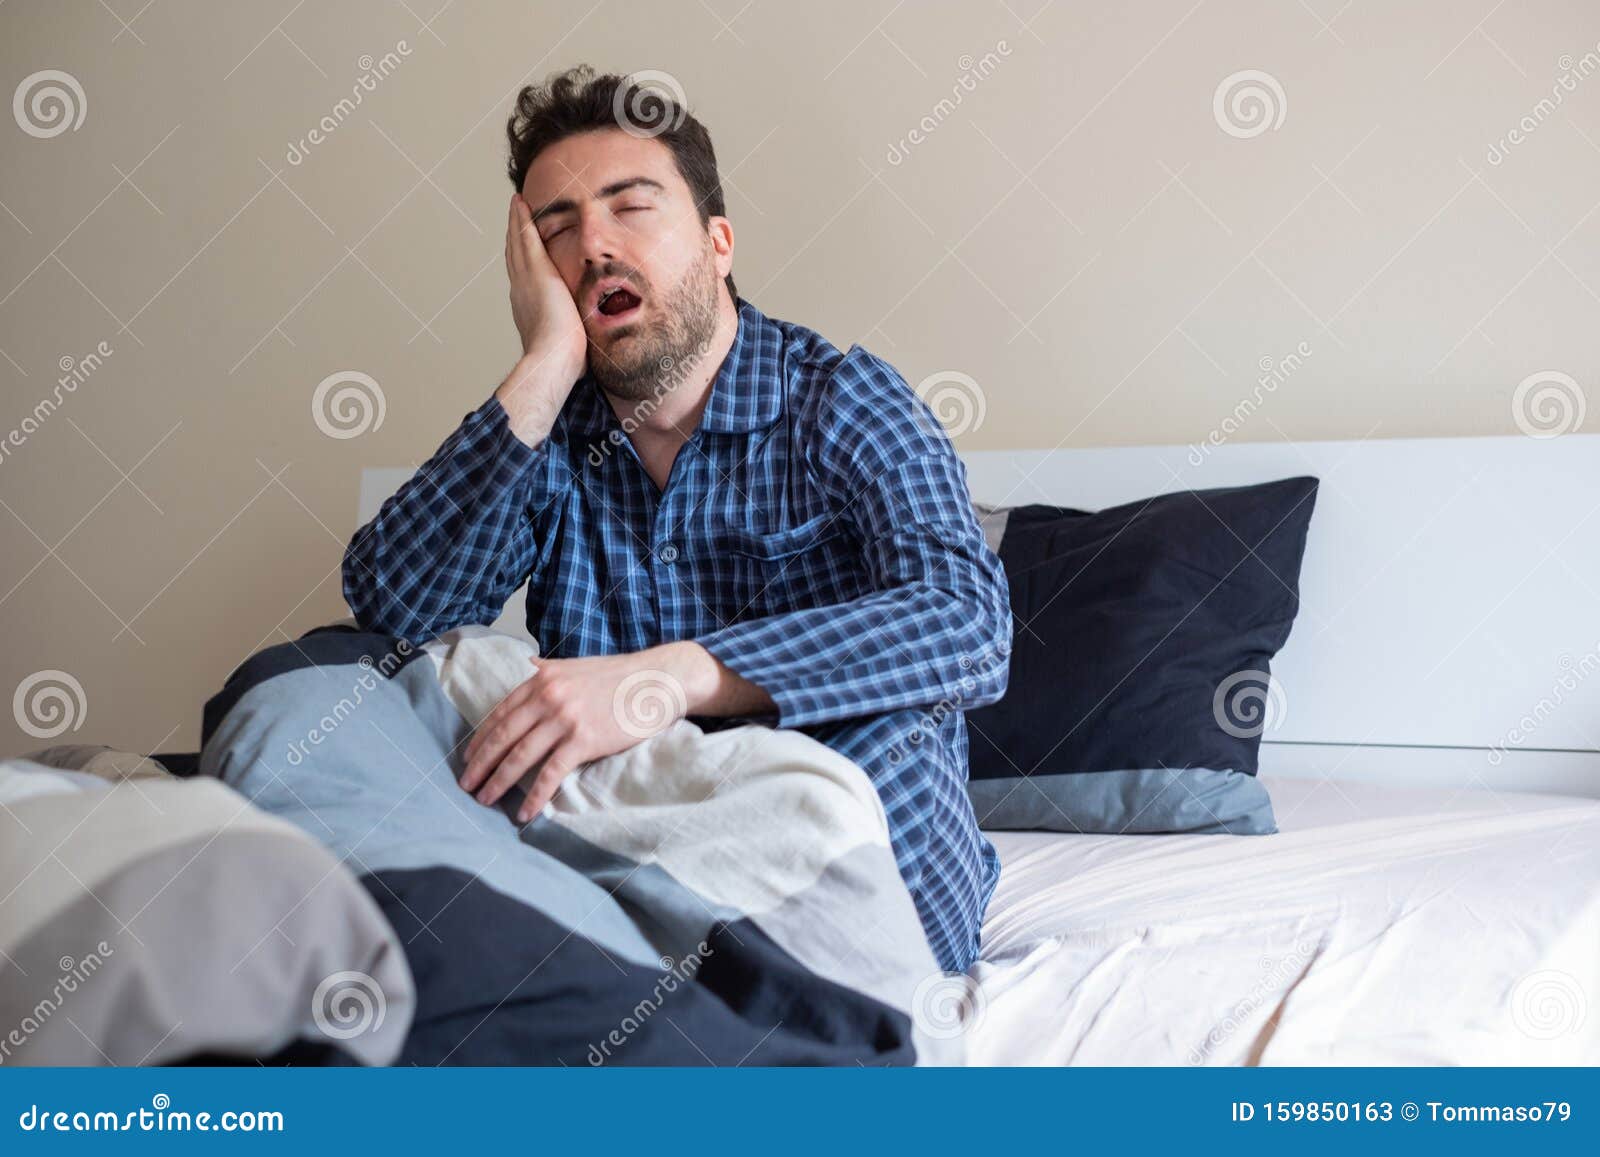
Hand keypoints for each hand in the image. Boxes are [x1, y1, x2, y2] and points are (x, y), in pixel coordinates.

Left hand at [459, 648, 698, 823]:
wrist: (657, 680)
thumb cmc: (620, 675)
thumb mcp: (576, 666)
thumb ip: (549, 670)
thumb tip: (528, 666)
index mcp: (542, 679)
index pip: (500, 713)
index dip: (480, 739)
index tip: (468, 758)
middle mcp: (548, 696)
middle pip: (503, 736)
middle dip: (480, 764)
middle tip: (466, 785)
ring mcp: (565, 719)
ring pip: (520, 756)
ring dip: (499, 781)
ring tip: (485, 799)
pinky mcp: (584, 740)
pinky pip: (551, 773)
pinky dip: (535, 795)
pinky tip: (525, 812)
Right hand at [496, 193, 585, 441]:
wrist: (554, 360)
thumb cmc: (565, 364)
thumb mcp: (570, 348)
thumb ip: (575, 342)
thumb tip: (589, 357)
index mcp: (528, 309)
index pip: (525, 280)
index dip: (523, 263)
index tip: (524, 252)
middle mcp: (521, 292)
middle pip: (515, 256)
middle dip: (515, 237)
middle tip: (514, 217)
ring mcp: (525, 280)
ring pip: (518, 242)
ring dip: (516, 222)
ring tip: (516, 204)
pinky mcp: (535, 271)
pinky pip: (526, 237)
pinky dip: (522, 219)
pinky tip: (521, 203)